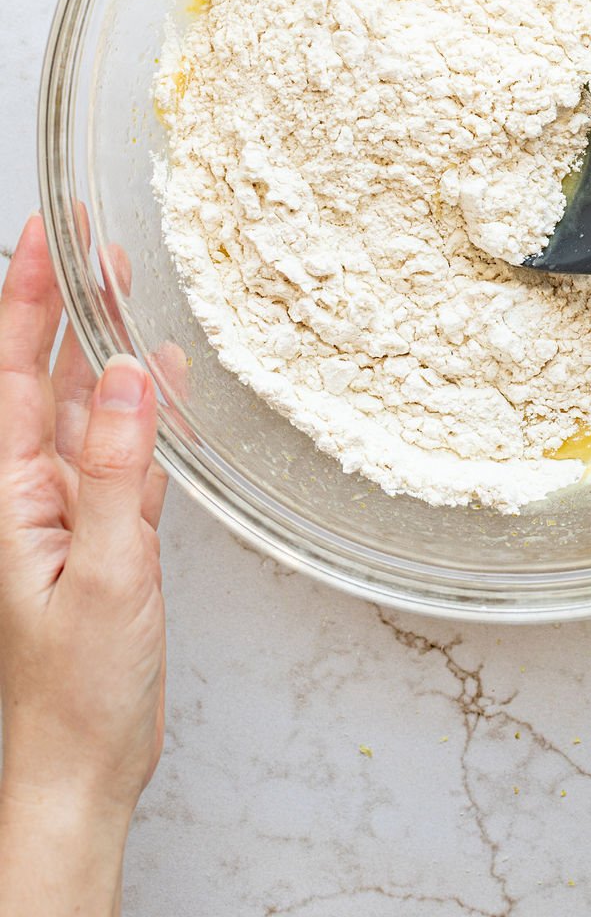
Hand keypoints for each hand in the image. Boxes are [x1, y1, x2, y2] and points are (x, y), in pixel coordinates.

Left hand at [0, 214, 167, 915]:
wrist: (82, 771)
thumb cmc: (75, 696)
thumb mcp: (103, 573)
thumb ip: (113, 469)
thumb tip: (125, 373)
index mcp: (9, 494)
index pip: (9, 370)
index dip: (26, 295)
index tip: (47, 232)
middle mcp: (31, 491)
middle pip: (41, 373)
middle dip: (64, 300)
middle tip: (89, 237)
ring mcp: (69, 510)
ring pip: (84, 405)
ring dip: (104, 344)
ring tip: (125, 282)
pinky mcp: (107, 534)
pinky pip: (123, 452)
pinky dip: (144, 409)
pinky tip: (162, 377)